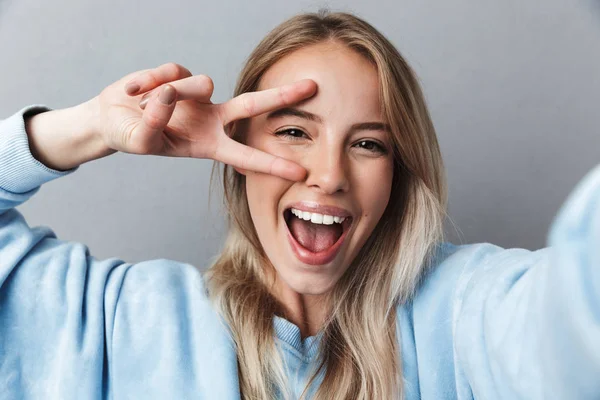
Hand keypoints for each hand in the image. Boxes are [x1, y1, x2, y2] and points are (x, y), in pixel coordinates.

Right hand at [90, 63, 316, 180]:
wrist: (110, 117)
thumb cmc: (130, 135)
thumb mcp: (140, 140)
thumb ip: (154, 124)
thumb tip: (170, 94)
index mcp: (208, 144)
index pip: (245, 154)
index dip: (271, 163)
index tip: (300, 172)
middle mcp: (211, 119)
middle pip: (251, 105)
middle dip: (281, 96)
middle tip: (313, 87)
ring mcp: (198, 95)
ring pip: (200, 83)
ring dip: (169, 93)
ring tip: (144, 102)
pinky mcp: (182, 75)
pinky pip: (171, 72)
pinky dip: (147, 82)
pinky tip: (136, 91)